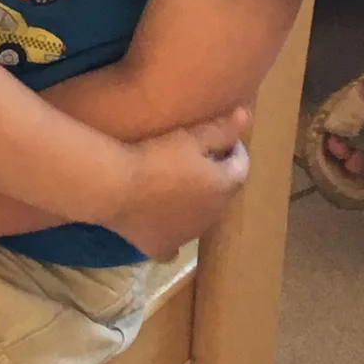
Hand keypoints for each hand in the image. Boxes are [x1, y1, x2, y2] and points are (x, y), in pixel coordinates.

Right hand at [105, 109, 250, 258]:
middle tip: (196, 161)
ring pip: (199, 219)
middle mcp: (212, 216)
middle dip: (215, 178)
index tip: (222, 140)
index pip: (240, 167)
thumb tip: (246, 116)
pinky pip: (172, 243)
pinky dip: (170, 232)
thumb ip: (221, 129)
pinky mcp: (162, 247)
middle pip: (221, 194)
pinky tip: (160, 224)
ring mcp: (187, 236)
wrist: (116, 187)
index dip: (233, 151)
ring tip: (175, 187)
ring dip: (195, 204)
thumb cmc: (155, 156)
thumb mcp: (189, 136)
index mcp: (223, 187)